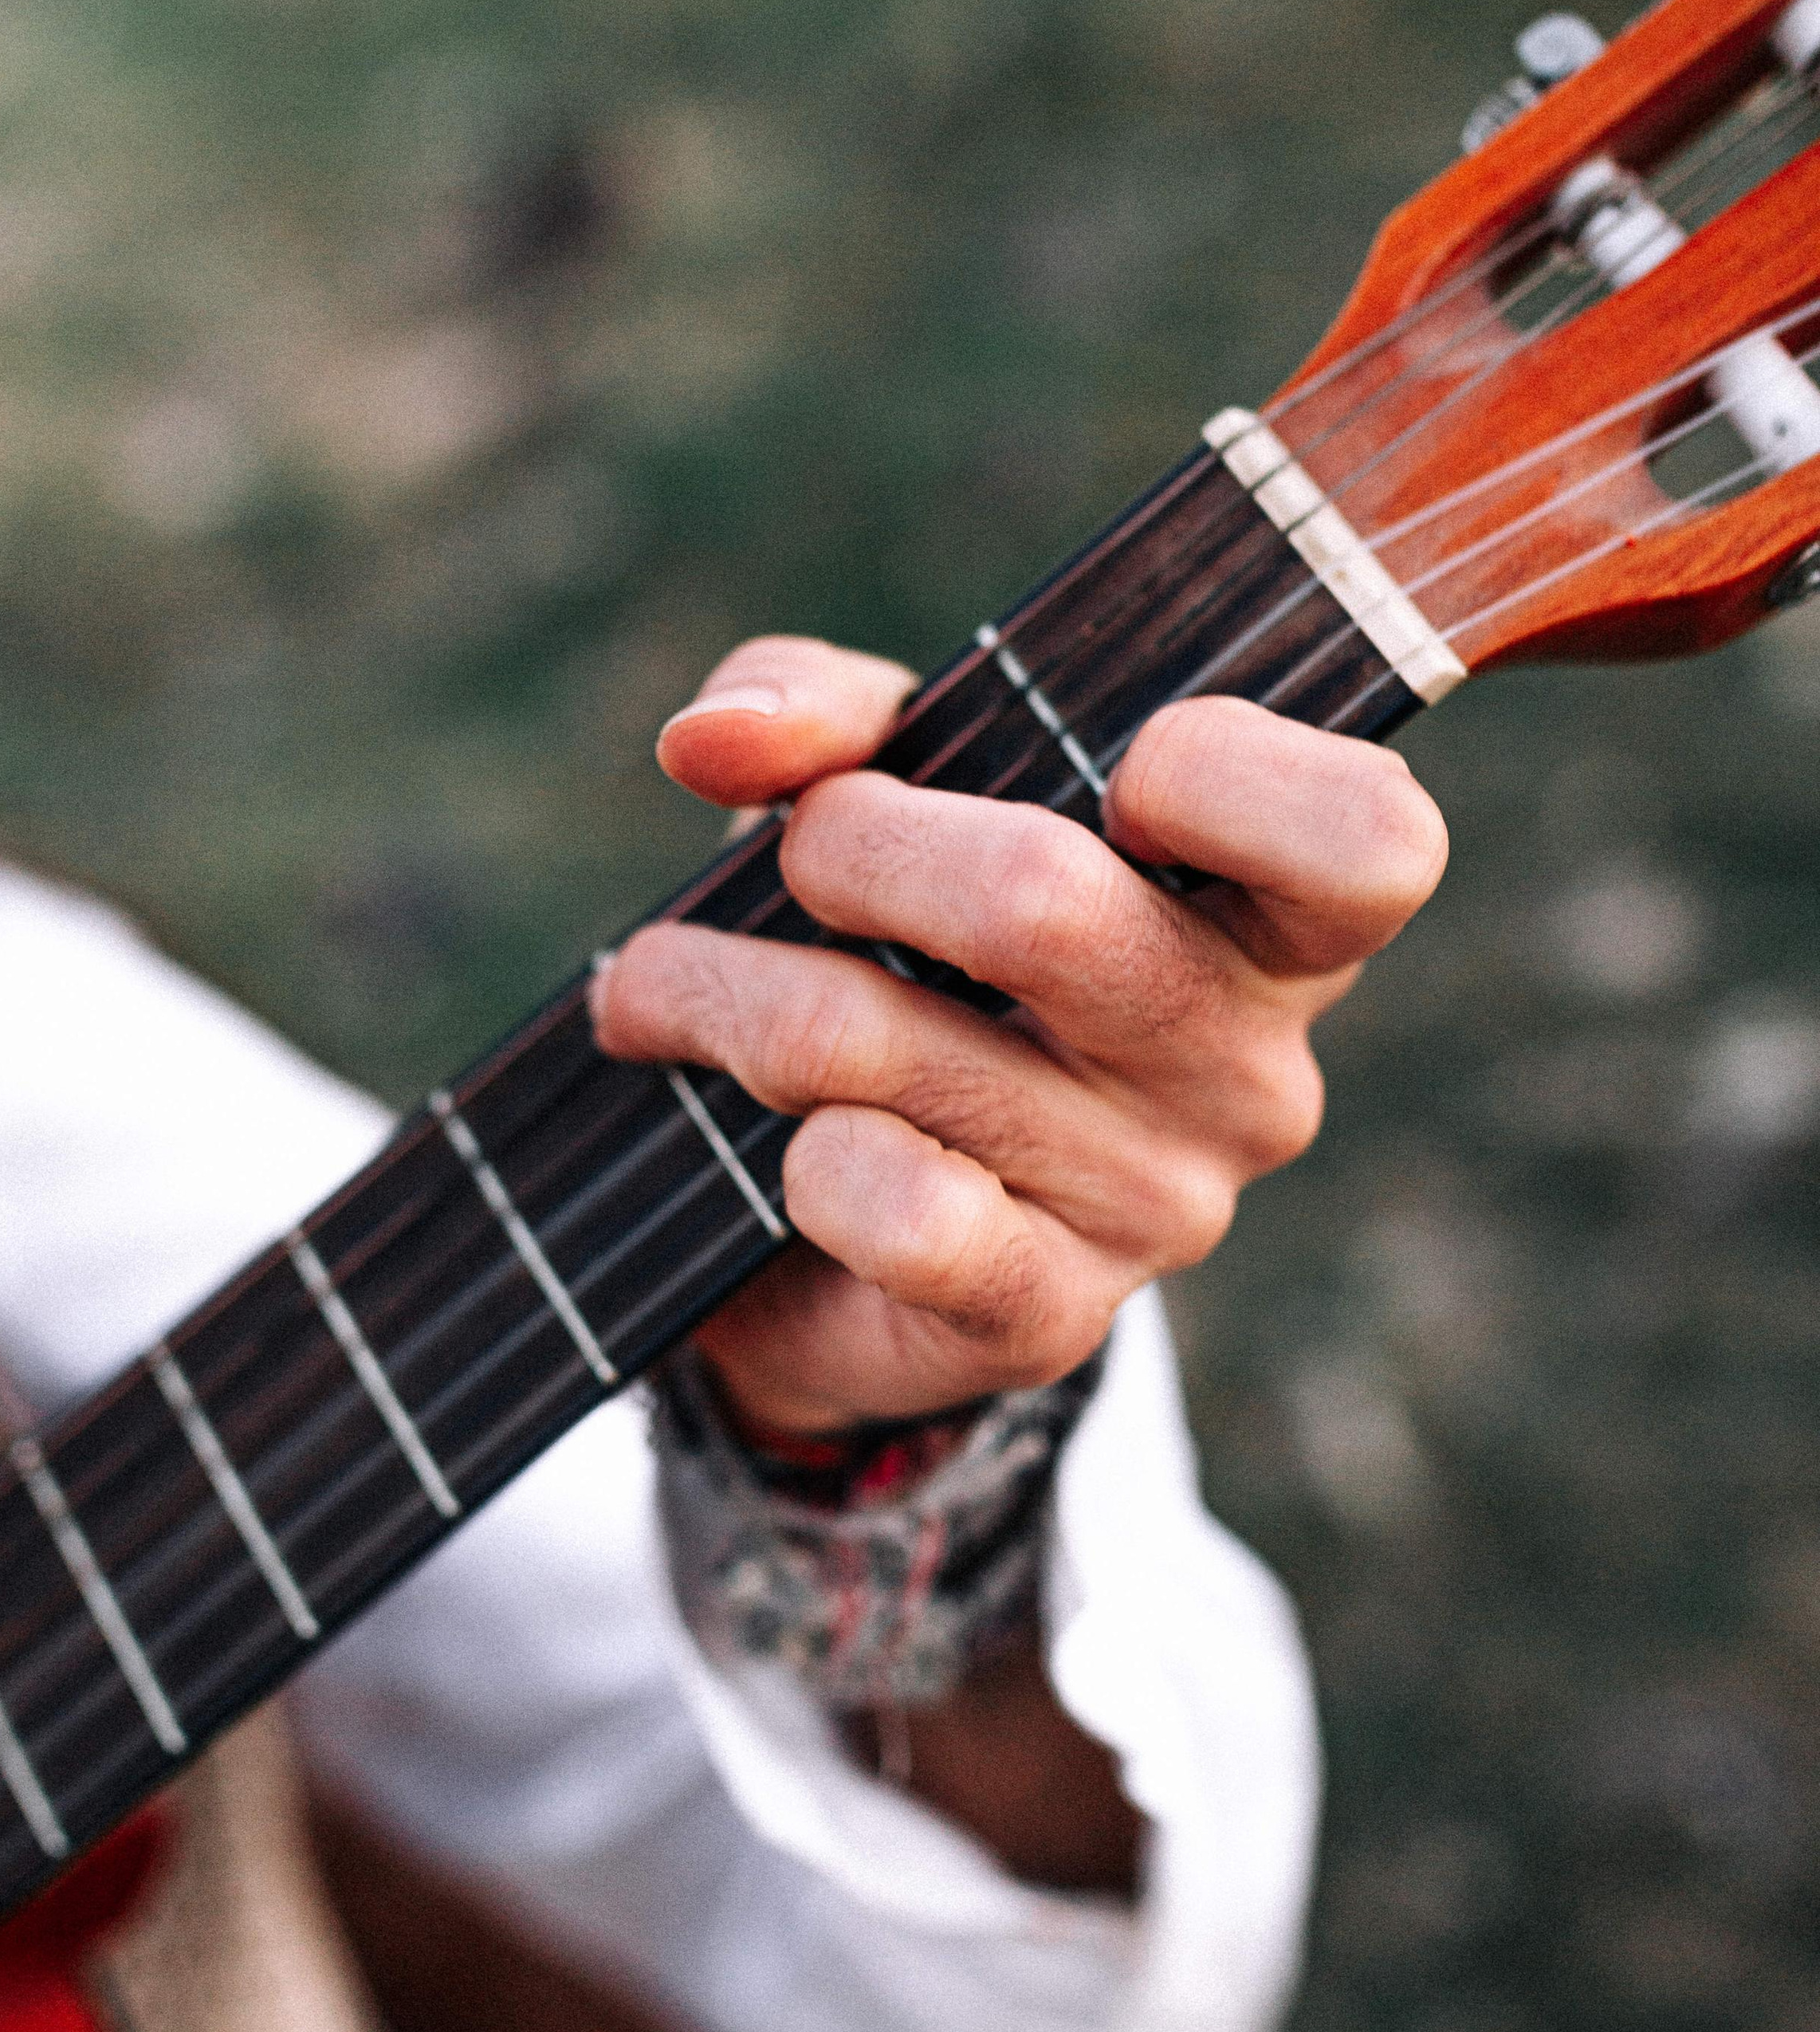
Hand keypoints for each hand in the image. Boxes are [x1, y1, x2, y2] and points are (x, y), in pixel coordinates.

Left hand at [590, 635, 1445, 1436]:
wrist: (845, 1241)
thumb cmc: (910, 955)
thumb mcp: (888, 793)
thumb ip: (822, 716)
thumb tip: (715, 737)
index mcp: (1270, 920)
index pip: (1367, 839)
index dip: (1224, 771)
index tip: (1108, 768)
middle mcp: (1248, 1068)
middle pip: (1037, 902)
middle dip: (847, 845)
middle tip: (788, 856)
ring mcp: (1158, 1206)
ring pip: (875, 1040)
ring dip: (721, 990)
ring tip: (666, 985)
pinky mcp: (1043, 1315)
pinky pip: (890, 1206)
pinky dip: (789, 1150)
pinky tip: (769, 1141)